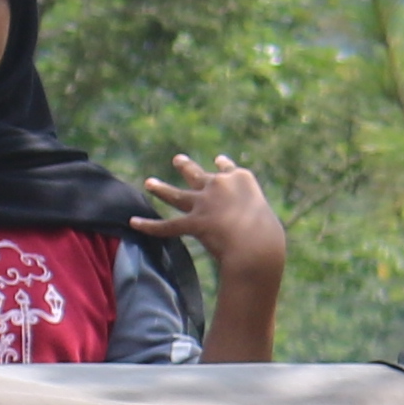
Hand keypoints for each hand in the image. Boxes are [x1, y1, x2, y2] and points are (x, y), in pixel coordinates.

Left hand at [145, 154, 285, 286]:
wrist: (258, 244)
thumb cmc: (269, 236)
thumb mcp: (266, 220)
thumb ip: (254, 219)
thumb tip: (252, 233)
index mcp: (242, 180)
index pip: (229, 169)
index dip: (223, 166)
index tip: (218, 161)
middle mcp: (220, 185)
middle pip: (199, 175)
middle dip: (186, 167)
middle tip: (177, 160)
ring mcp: (205, 202)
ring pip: (178, 196)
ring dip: (161, 189)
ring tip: (149, 183)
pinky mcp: (194, 222)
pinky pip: (167, 226)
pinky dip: (149, 226)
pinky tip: (133, 223)